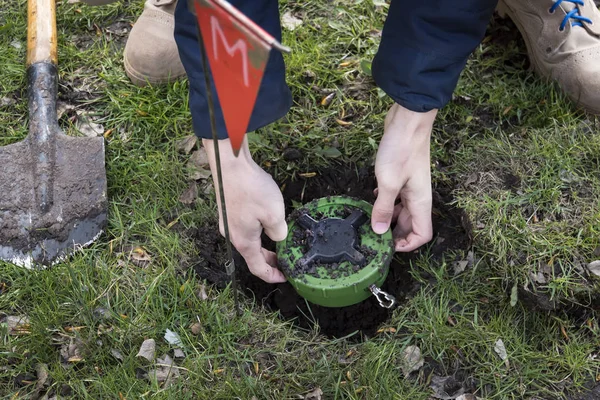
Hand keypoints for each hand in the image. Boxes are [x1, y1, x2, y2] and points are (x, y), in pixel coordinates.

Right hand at [203, 137, 286, 282]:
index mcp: (243, 242)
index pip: (258, 268)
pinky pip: (245, 228)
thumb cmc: (251, 189)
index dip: (273, 276)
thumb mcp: (274, 214)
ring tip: (279, 243)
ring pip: (249, 240)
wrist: (230, 163)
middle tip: (286, 261)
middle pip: (253, 255)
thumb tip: (278, 237)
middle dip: (270, 261)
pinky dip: (258, 232)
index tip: (285, 277)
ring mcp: (228, 222)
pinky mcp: (229, 210)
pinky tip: (267, 222)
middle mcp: (233, 235)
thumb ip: (279, 232)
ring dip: (264, 245)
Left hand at [371, 103, 437, 251]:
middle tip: (374, 236)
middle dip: (395, 234)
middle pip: (410, 225)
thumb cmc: (401, 149)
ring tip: (370, 220)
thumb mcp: (388, 182)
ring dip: (388, 218)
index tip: (388, 246)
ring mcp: (410, 186)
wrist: (407, 120)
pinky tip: (372, 199)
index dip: (408, 245)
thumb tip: (379, 232)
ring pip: (401, 211)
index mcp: (420, 202)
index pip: (423, 234)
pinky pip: (396, 197)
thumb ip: (382, 208)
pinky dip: (386, 202)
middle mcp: (418, 196)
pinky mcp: (402, 176)